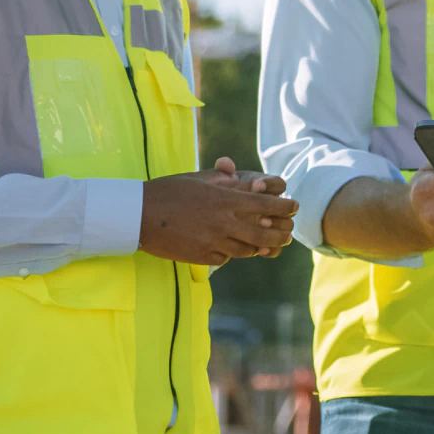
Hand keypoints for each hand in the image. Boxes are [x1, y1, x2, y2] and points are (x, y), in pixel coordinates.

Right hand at [140, 160, 297, 264]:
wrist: (138, 215)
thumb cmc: (169, 191)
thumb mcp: (199, 179)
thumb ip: (223, 179)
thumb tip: (239, 175)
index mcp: (226, 200)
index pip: (266, 205)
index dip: (285, 207)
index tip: (294, 206)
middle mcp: (224, 222)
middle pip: (263, 234)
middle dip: (281, 235)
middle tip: (288, 234)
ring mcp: (213, 242)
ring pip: (247, 250)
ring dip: (257, 246)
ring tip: (264, 244)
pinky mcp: (201, 256)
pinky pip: (225, 258)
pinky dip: (231, 254)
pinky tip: (230, 248)